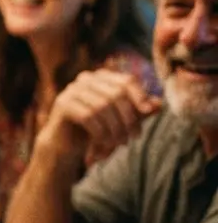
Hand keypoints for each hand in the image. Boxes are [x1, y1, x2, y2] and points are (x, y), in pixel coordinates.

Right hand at [41, 70, 161, 160]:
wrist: (65, 145)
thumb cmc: (94, 130)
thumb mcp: (120, 120)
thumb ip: (137, 111)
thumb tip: (159, 104)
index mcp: (101, 78)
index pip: (126, 80)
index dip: (139, 95)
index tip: (147, 112)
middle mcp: (85, 79)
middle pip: (116, 94)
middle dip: (128, 118)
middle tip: (133, 137)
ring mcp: (71, 90)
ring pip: (103, 106)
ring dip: (115, 128)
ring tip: (119, 143)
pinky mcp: (63, 104)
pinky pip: (88, 116)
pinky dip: (100, 131)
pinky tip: (103, 143)